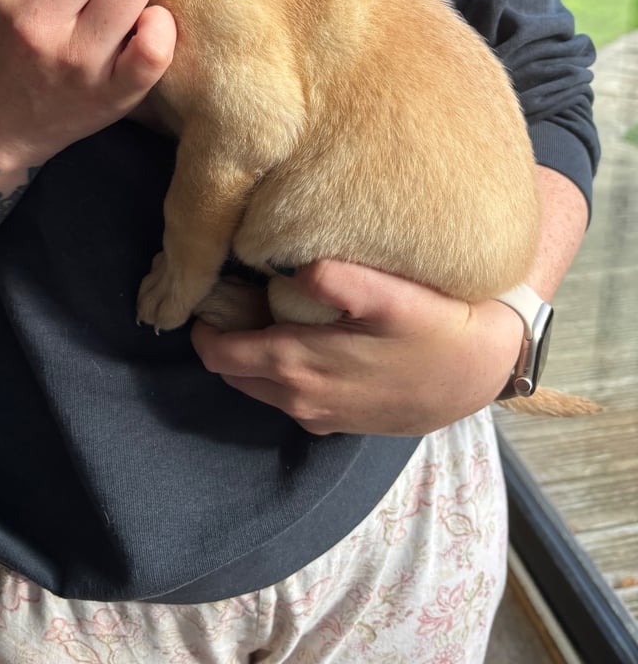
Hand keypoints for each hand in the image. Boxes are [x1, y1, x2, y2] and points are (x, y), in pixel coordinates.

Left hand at [191, 260, 523, 435]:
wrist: (482, 373)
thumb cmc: (437, 328)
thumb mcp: (393, 296)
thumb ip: (338, 279)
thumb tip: (292, 264)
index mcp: (299, 367)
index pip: (221, 354)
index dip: (205, 325)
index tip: (209, 293)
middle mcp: (300, 400)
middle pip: (234, 373)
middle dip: (223, 338)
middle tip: (234, 296)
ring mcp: (320, 417)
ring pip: (260, 388)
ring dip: (251, 355)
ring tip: (263, 312)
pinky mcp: (340, 423)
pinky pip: (289, 399)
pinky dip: (278, 373)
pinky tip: (301, 341)